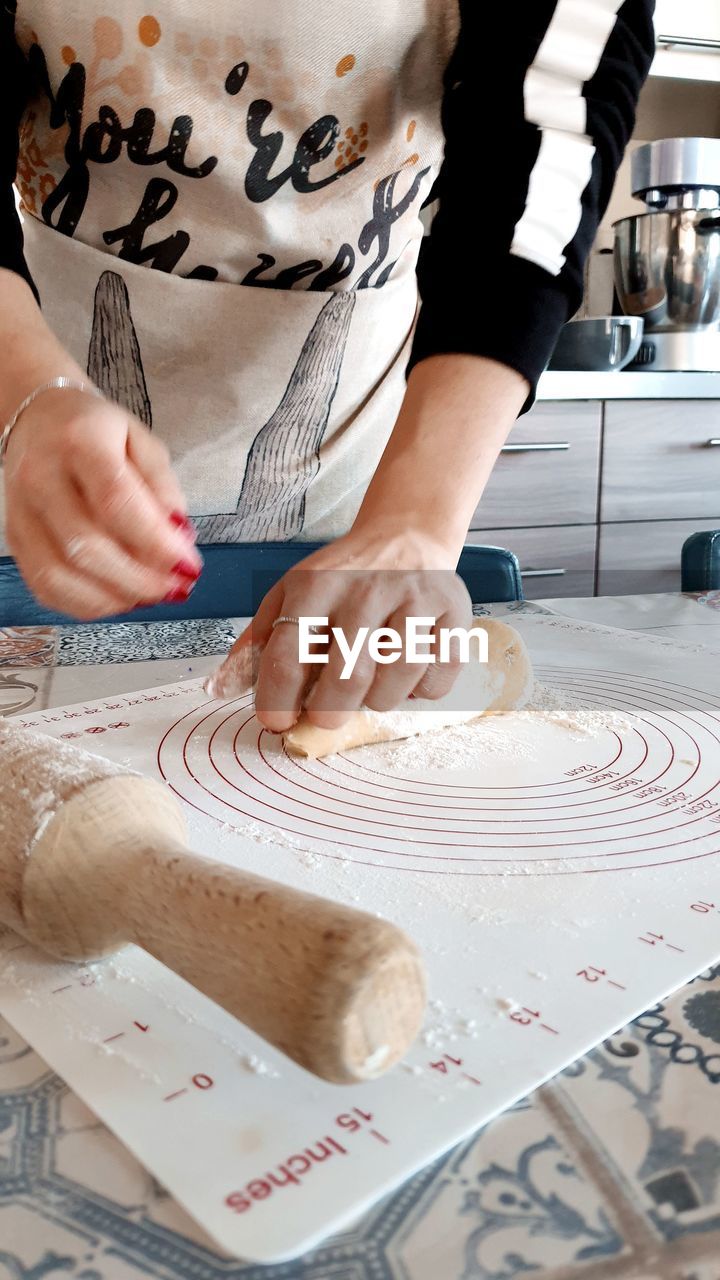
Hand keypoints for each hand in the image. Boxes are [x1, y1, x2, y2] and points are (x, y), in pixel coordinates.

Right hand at [4, 387, 202, 618]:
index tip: (188, 566)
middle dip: (140, 580)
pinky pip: (45, 587)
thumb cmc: (96, 431)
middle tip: (175, 587)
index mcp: (80, 442)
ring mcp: (21, 511)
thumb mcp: (143, 442)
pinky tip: (118, 596)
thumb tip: (178, 538)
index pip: (116, 502)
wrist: (38, 420)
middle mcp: (41, 477)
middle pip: (85, 547)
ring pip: (60, 575)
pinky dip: (86, 603)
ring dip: (114, 598)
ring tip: (150, 595)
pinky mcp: (15, 539)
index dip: (156, 544)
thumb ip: (164, 488)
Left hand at [208, 525, 472, 731]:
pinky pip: (436, 679)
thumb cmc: (342, 579)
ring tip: (370, 689)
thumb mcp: (289, 596)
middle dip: (329, 711)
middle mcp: (366, 588)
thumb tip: (217, 689)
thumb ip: (256, 644)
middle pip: (345, 675)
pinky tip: (407, 676)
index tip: (277, 723)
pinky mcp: (454, 613)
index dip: (276, 702)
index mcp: (315, 585)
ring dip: (378, 701)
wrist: (405, 537)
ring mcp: (414, 599)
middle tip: (326, 716)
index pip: (287, 656)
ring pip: (394, 682)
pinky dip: (420, 692)